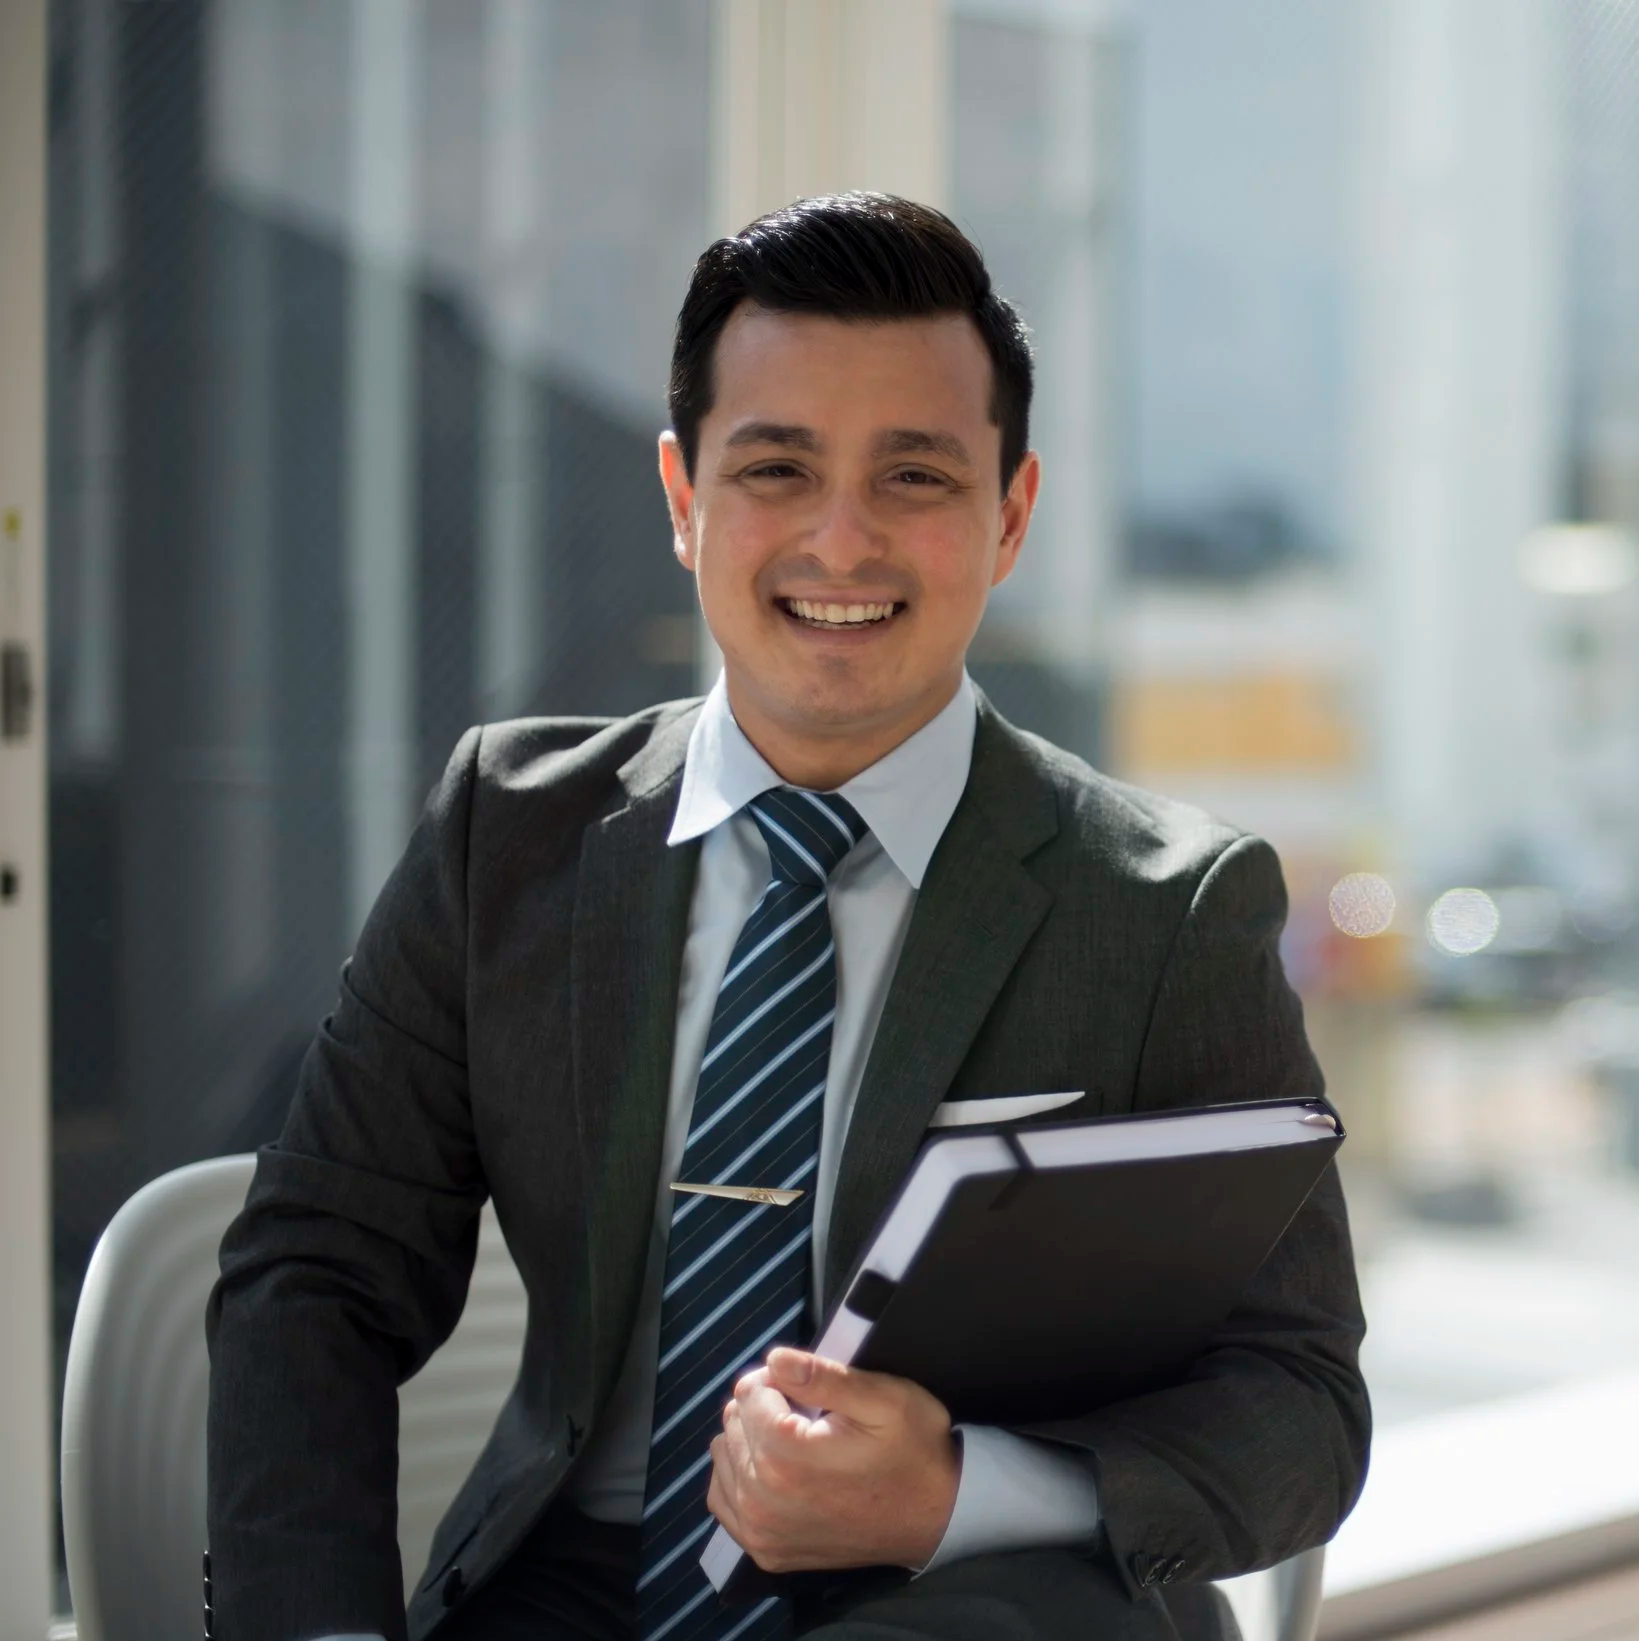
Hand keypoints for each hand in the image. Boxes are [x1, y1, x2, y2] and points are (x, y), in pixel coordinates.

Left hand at [706, 1347, 960, 1573]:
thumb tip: (774, 1360)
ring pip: (724, 1457)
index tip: (810, 1390)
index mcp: (786, 1456)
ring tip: (793, 1440)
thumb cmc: (914, 1451)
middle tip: (808, 1415)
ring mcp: (762, 1532)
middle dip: (764, 1408)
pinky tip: (773, 1469)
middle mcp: (762, 1499)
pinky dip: (740, 1477)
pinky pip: (724, 1499)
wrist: (938, 1518)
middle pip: (733, 1423)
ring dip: (750, 1441)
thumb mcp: (884, 1398)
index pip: (748, 1392)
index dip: (779, 1380)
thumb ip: (824, 1375)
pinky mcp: (767, 1551)